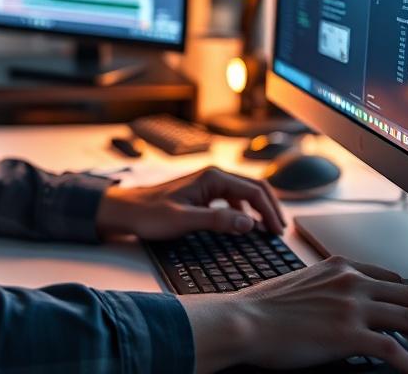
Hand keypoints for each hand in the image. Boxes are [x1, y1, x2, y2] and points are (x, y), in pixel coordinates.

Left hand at [95, 165, 285, 239]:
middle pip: (254, 188)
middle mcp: (214, 176)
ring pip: (245, 193)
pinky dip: (245, 211)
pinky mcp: (204, 193)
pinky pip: (233, 199)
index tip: (277, 233)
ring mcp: (209, 184)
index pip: (254, 191)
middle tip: (279, 232)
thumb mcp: (184, 221)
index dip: (269, 212)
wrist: (127, 210)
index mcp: (212, 177)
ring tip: (267, 231)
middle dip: (270, 208)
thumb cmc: (151, 214)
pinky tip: (245, 227)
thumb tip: (249, 224)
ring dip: (259, 209)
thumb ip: (217, 221)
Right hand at [181, 256, 407, 373]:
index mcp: (339, 267)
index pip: (392, 279)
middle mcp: (350, 280)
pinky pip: (396, 350)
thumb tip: (343, 313)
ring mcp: (352, 306)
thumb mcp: (301, 286)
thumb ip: (329, 292)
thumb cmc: (261, 309)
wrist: (242, 321)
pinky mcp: (349, 334)